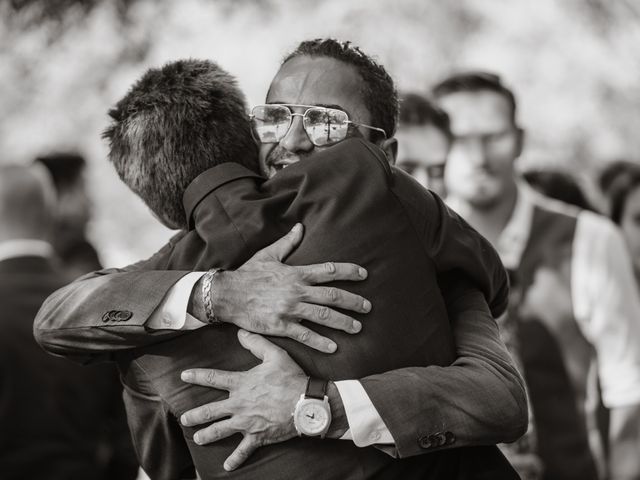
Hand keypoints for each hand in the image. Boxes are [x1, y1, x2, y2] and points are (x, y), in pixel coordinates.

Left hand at [180, 330, 306, 470]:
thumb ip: (257, 343)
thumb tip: (241, 332)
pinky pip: (243, 450)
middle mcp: (239, 404)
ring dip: (207, 435)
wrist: (307, 403)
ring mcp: (247, 422)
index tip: (184, 376)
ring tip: (197, 438)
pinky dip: (235, 459)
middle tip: (184, 419)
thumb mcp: (275, 355)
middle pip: (210, 410)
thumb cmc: (292, 378)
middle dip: (195, 415)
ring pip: (220, 431)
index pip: (214, 378)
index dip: (197, 376)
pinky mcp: (258, 436)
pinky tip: (227, 467)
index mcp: (242, 383)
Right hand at [196, 223, 371, 352]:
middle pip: (332, 296)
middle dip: (353, 301)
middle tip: (368, 307)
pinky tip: (333, 347)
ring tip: (357, 328)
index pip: (329, 270)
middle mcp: (297, 291)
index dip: (349, 271)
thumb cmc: (248, 274)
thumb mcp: (268, 255)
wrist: (227, 294)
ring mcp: (289, 309)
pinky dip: (320, 341)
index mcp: (296, 273)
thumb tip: (300, 226)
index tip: (364, 274)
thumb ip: (288, 242)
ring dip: (343, 322)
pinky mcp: (280, 325)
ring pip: (323, 316)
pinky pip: (304, 335)